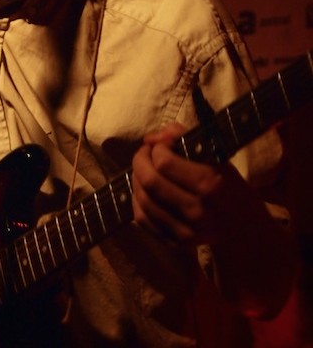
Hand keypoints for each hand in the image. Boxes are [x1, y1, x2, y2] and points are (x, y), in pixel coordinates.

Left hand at [131, 123, 250, 245]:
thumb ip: (183, 138)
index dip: (156, 148)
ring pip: (142, 199)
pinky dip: (137, 201)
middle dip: (140, 161)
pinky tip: (144, 190)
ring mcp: (185, 231)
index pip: (164, 162)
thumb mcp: (217, 158)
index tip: (161, 145)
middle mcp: (196, 210)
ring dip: (136, 179)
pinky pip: (142, 219)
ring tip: (143, 170)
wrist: (247, 231)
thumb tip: (152, 138)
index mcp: (209, 184)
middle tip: (144, 154)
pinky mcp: (175, 244)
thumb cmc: (230, 188)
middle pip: (150, 181)